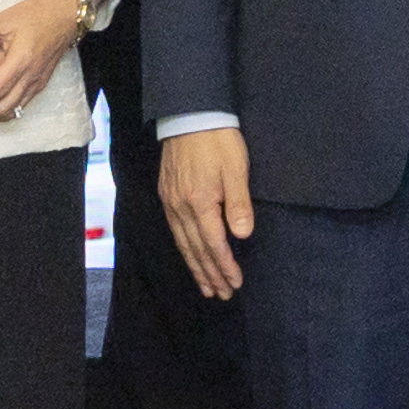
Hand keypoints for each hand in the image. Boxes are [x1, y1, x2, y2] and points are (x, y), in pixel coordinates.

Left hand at [0, 0, 88, 119]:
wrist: (65, 15)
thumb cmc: (36, 14)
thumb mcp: (3, 18)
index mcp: (21, 60)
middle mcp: (31, 76)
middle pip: (3, 106)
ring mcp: (37, 82)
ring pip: (12, 109)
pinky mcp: (39, 84)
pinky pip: (20, 104)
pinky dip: (2, 110)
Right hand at [160, 128, 257, 300]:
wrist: (190, 114)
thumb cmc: (218, 140)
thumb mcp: (236, 169)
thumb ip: (238, 203)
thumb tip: (242, 235)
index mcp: (200, 202)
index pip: (214, 244)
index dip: (225, 266)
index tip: (235, 283)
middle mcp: (180, 207)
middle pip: (196, 250)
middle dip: (210, 274)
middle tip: (222, 294)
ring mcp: (170, 201)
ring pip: (183, 243)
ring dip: (195, 267)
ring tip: (206, 286)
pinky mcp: (166, 194)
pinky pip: (174, 231)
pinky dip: (184, 249)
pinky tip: (190, 256)